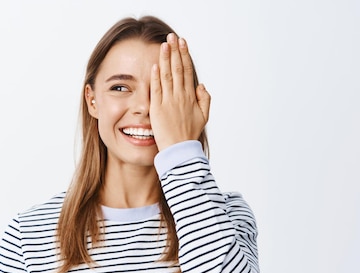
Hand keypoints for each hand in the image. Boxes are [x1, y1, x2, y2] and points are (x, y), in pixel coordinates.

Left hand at [150, 33, 210, 150]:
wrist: (180, 150)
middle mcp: (180, 96)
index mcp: (190, 96)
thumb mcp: (203, 116)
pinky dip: (156, 77)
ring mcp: (168, 102)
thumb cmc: (190, 134)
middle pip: (177, 69)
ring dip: (165, 59)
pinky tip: (155, 65)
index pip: (186, 71)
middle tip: (172, 36)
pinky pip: (157, 90)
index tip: (182, 43)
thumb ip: (204, 99)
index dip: (184, 55)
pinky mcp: (158, 109)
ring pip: (167, 76)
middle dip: (175, 51)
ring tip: (164, 44)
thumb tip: (202, 85)